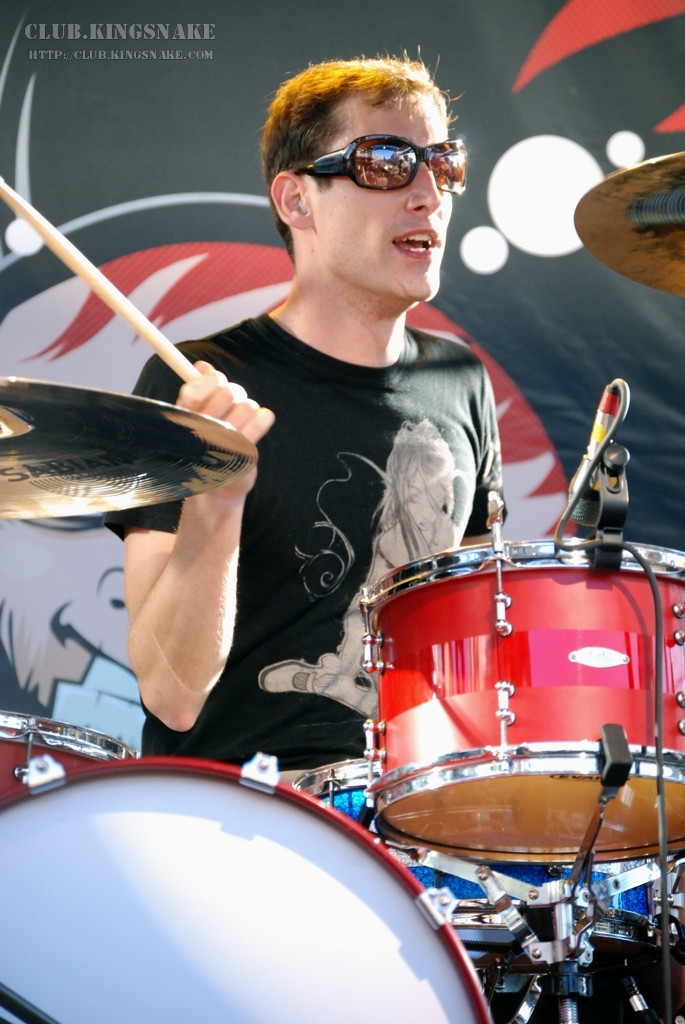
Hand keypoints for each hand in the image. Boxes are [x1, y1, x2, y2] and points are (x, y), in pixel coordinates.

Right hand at [177, 360, 274, 501]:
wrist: (215, 497)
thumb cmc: (203, 453)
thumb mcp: (195, 422)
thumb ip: (198, 393)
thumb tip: (201, 366)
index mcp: (184, 424)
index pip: (193, 391)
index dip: (209, 380)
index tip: (216, 378)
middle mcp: (200, 434)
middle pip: (226, 394)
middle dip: (234, 392)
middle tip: (233, 402)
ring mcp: (222, 446)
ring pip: (246, 405)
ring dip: (248, 407)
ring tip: (243, 418)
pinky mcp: (243, 457)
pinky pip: (261, 422)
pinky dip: (263, 419)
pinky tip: (262, 420)